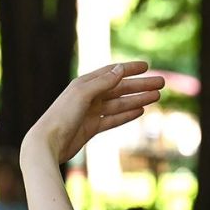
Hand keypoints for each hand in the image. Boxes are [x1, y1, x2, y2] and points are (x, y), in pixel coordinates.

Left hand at [22, 62, 164, 165]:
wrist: (47, 144)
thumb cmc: (61, 116)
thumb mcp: (83, 95)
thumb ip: (103, 82)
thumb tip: (121, 69)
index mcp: (84, 83)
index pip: (112, 72)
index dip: (130, 68)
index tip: (147, 66)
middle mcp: (88, 96)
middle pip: (119, 88)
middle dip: (140, 85)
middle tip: (162, 83)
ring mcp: (90, 112)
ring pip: (119, 103)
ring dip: (137, 99)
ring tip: (156, 97)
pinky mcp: (90, 128)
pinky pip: (113, 119)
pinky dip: (126, 115)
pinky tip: (139, 111)